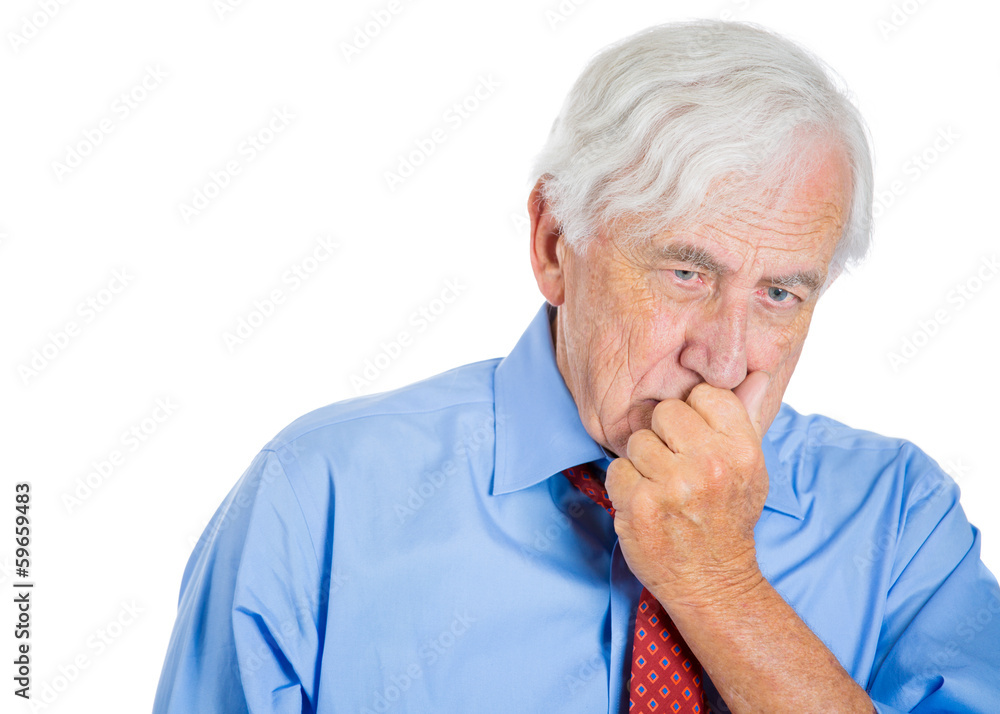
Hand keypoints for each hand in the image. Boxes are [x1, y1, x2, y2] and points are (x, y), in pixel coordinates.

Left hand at [605, 371, 770, 610]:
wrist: (713, 581)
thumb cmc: (728, 520)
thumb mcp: (751, 470)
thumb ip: (744, 420)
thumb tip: (753, 373)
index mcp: (741, 449)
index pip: (704, 394)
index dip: (694, 415)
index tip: (695, 441)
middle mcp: (709, 463)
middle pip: (665, 412)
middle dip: (664, 437)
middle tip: (677, 469)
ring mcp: (672, 484)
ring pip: (637, 441)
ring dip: (643, 464)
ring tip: (663, 489)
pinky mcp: (639, 504)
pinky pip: (616, 469)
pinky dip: (624, 487)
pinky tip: (645, 504)